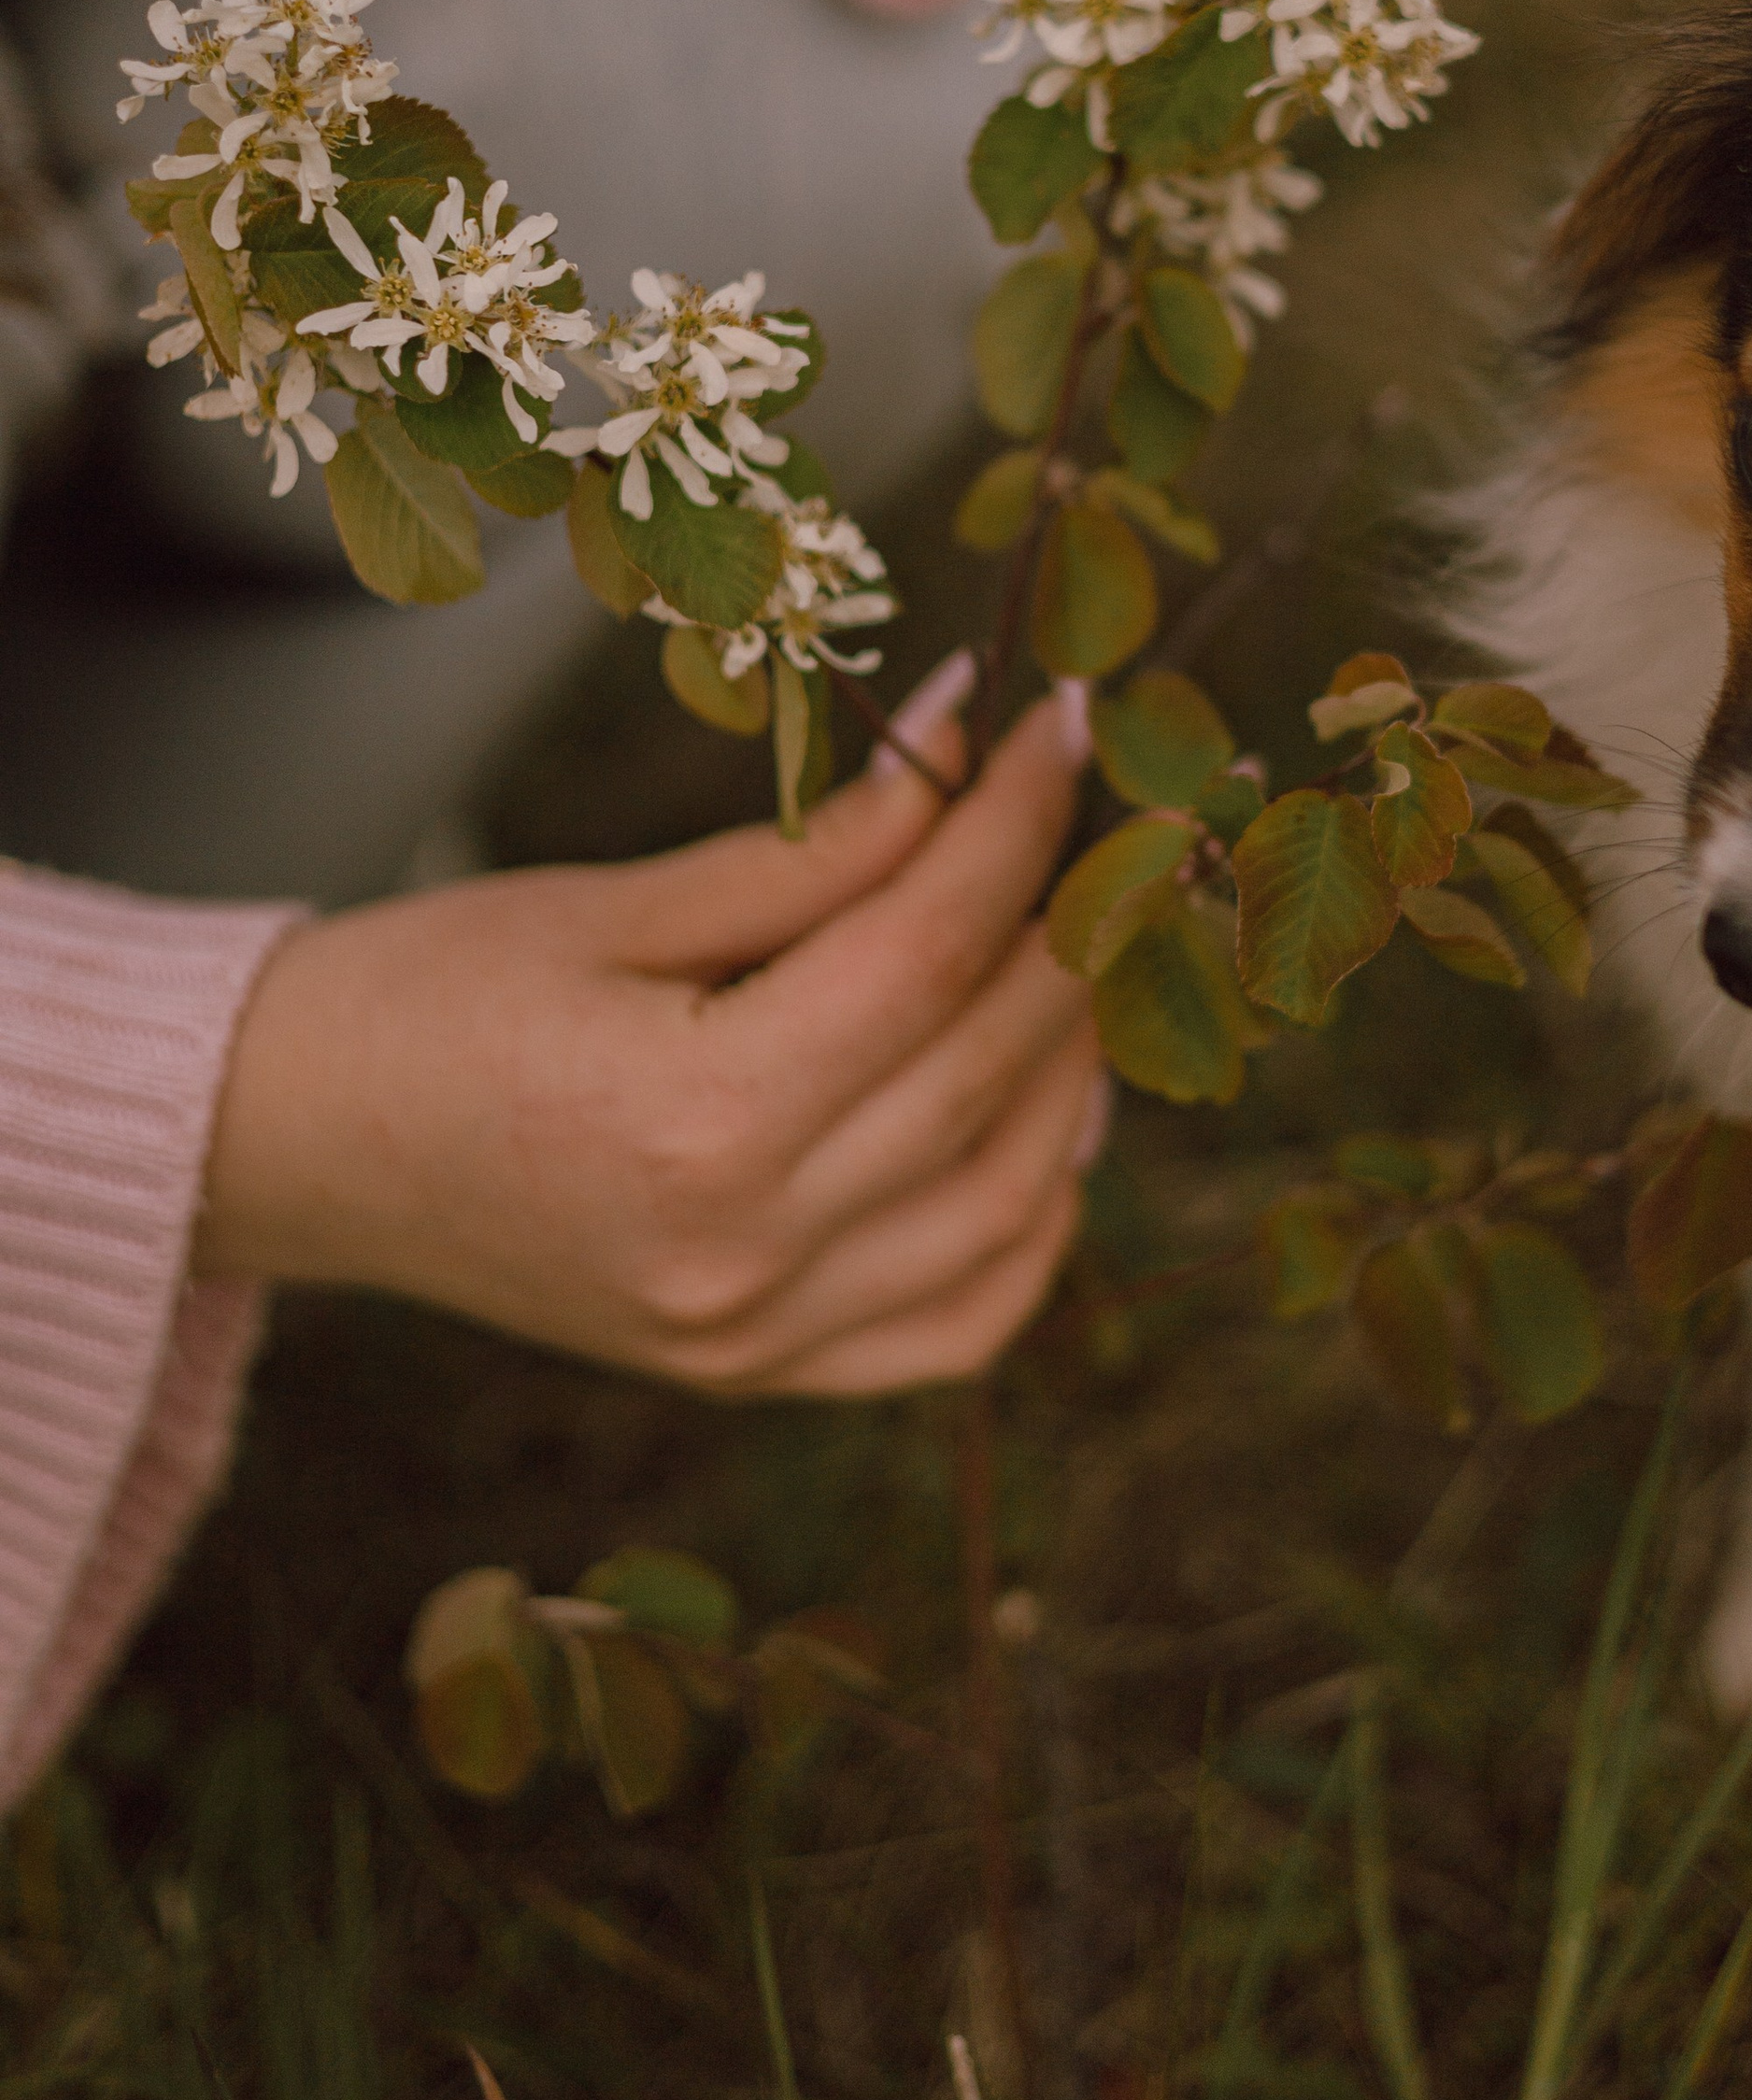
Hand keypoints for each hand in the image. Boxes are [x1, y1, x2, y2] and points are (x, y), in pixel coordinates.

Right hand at [199, 668, 1105, 1397]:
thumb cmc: (438, 994)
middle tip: (1100, 821)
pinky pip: (963, 1316)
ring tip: (1075, 950)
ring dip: (1073, 1068)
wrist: (303, 1142)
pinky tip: (1043, 1113)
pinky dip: (1034, 1215)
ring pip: (1011, 1201)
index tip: (1063, 722)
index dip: (1015, 823)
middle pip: (985, 1071)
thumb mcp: (619, 899)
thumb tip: (973, 741)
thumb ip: (818, 850)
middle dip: (1066, 924)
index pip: (926, 952)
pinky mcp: (761, 1377)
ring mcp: (758, 1337)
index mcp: (693, 1118)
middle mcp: (744, 1251)